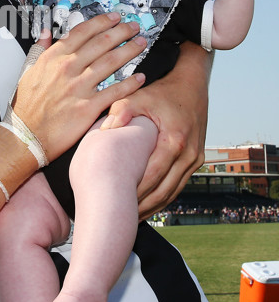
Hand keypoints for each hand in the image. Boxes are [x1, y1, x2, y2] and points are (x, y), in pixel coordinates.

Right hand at [13, 13, 146, 160]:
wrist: (26, 136)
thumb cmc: (27, 107)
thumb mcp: (28, 71)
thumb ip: (39, 50)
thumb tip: (45, 33)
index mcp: (53, 57)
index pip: (82, 32)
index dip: (101, 22)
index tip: (114, 17)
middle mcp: (67, 68)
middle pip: (102, 43)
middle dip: (122, 31)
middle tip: (134, 27)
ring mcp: (78, 87)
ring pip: (111, 62)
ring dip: (130, 50)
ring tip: (141, 44)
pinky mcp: (88, 107)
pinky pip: (114, 91)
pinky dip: (130, 83)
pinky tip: (141, 77)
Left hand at [101, 41, 210, 217]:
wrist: (192, 84)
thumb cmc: (163, 91)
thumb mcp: (140, 95)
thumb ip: (121, 110)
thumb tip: (106, 130)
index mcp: (175, 140)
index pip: (153, 175)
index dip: (135, 192)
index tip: (116, 203)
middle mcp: (189, 154)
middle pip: (163, 190)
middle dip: (142, 206)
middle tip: (120, 218)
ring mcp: (195, 159)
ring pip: (172, 192)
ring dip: (153, 206)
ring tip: (130, 217)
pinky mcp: (196, 160)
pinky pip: (178, 185)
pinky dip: (163, 197)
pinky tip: (147, 205)